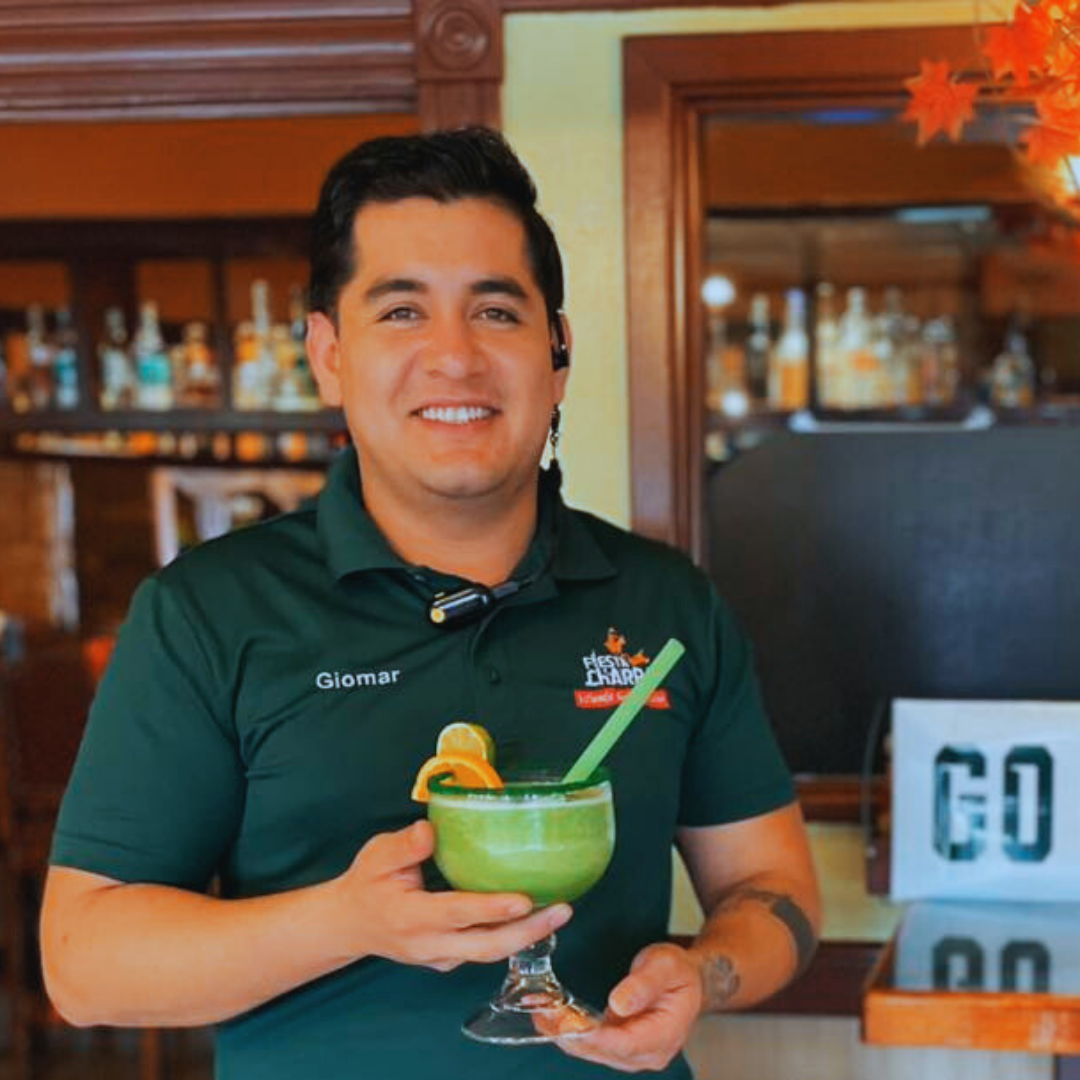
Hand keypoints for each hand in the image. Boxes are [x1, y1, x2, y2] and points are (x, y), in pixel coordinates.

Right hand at [335, 820, 570, 971]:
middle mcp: (429, 944)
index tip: (525, 899)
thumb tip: (430, 829)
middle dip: (529, 931)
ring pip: (489, 952)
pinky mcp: (448, 959)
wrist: (349, 925)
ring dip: (526, 936)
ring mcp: (441, 957)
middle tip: (564, 909)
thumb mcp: (376, 855)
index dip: (492, 907)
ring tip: (560, 911)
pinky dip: (511, 936)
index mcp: (411, 915)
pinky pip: (483, 951)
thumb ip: (404, 845)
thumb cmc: (367, 883)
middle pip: (486, 945)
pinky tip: (534, 916)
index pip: (457, 913)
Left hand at [550, 943, 702, 1072]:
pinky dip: (572, 1032)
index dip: (595, 1037)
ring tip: (540, 1014)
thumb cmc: (677, 971)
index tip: (568, 1026)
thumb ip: (643, 984)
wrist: (686, 980)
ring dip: (566, 1034)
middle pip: (605, 1051)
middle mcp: (648, 1053)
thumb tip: (618, 1005)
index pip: (625, 1043)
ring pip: (594, 1050)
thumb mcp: (665, 965)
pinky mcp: (621, 1046)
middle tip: (543, 1015)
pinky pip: (594, 1043)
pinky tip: (551, 1019)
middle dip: (571, 1035)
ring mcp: (634, 1054)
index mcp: (664, 1036)